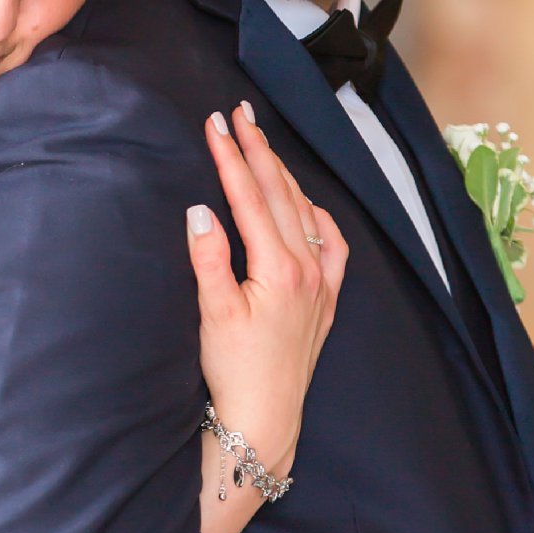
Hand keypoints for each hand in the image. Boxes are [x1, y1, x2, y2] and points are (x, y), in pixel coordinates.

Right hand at [187, 105, 347, 483]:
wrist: (266, 418)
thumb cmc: (235, 371)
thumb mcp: (213, 314)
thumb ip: (209, 258)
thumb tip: (201, 210)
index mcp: (278, 268)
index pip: (250, 197)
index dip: (231, 156)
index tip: (215, 123)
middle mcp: (308, 269)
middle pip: (280, 194)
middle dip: (258, 150)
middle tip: (239, 114)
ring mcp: (322, 283)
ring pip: (305, 212)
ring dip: (283, 175)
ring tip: (263, 145)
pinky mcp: (326, 300)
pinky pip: (332, 244)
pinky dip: (318, 216)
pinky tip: (307, 205)